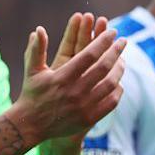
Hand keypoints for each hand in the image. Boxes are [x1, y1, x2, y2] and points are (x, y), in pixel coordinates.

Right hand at [39, 13, 111, 154]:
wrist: (31, 125)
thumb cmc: (32, 93)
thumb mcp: (32, 70)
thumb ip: (36, 49)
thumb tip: (39, 29)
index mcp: (62, 77)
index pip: (89, 54)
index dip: (103, 41)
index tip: (112, 31)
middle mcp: (74, 92)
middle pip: (103, 67)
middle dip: (116, 51)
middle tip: (123, 41)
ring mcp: (83, 107)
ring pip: (110, 84)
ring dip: (119, 69)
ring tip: (122, 60)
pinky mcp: (88, 119)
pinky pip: (111, 102)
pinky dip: (117, 90)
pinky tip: (118, 82)